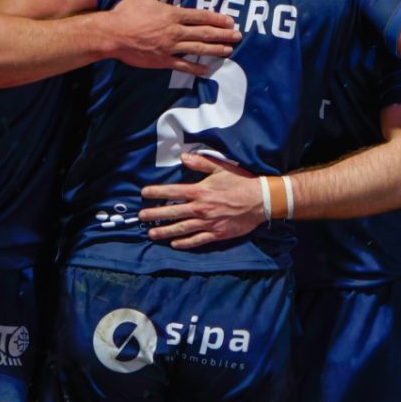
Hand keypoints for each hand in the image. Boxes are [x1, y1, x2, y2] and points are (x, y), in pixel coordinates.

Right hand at [105, 0, 240, 73]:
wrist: (111, 34)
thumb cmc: (126, 12)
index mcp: (172, 14)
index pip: (200, 16)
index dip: (217, 19)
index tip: (230, 21)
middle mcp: (174, 32)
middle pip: (204, 33)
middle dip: (223, 35)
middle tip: (238, 36)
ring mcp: (170, 48)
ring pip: (198, 49)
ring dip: (215, 50)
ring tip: (229, 50)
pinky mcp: (162, 61)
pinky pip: (183, 66)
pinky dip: (196, 68)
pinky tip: (207, 69)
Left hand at [138, 151, 265, 248]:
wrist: (260, 200)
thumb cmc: (240, 182)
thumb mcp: (221, 167)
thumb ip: (201, 163)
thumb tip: (183, 157)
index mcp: (200, 191)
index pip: (173, 192)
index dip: (156, 192)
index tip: (143, 193)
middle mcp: (201, 208)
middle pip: (173, 212)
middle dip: (155, 214)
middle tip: (141, 217)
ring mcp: (208, 223)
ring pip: (182, 229)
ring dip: (165, 231)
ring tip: (152, 234)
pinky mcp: (216, 234)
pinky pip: (197, 240)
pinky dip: (185, 243)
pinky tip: (174, 244)